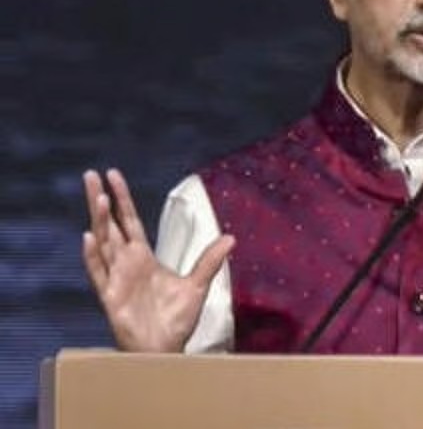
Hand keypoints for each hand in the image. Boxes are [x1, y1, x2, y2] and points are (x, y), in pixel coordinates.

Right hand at [81, 168, 233, 351]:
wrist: (166, 349)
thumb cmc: (176, 320)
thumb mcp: (197, 285)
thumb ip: (209, 261)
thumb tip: (231, 238)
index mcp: (143, 257)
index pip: (128, 220)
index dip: (121, 199)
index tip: (112, 175)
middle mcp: (126, 263)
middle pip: (110, 225)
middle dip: (101, 201)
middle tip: (92, 175)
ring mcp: (116, 278)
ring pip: (102, 243)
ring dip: (98, 220)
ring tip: (96, 198)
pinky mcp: (110, 296)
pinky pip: (99, 273)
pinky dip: (93, 255)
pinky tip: (90, 237)